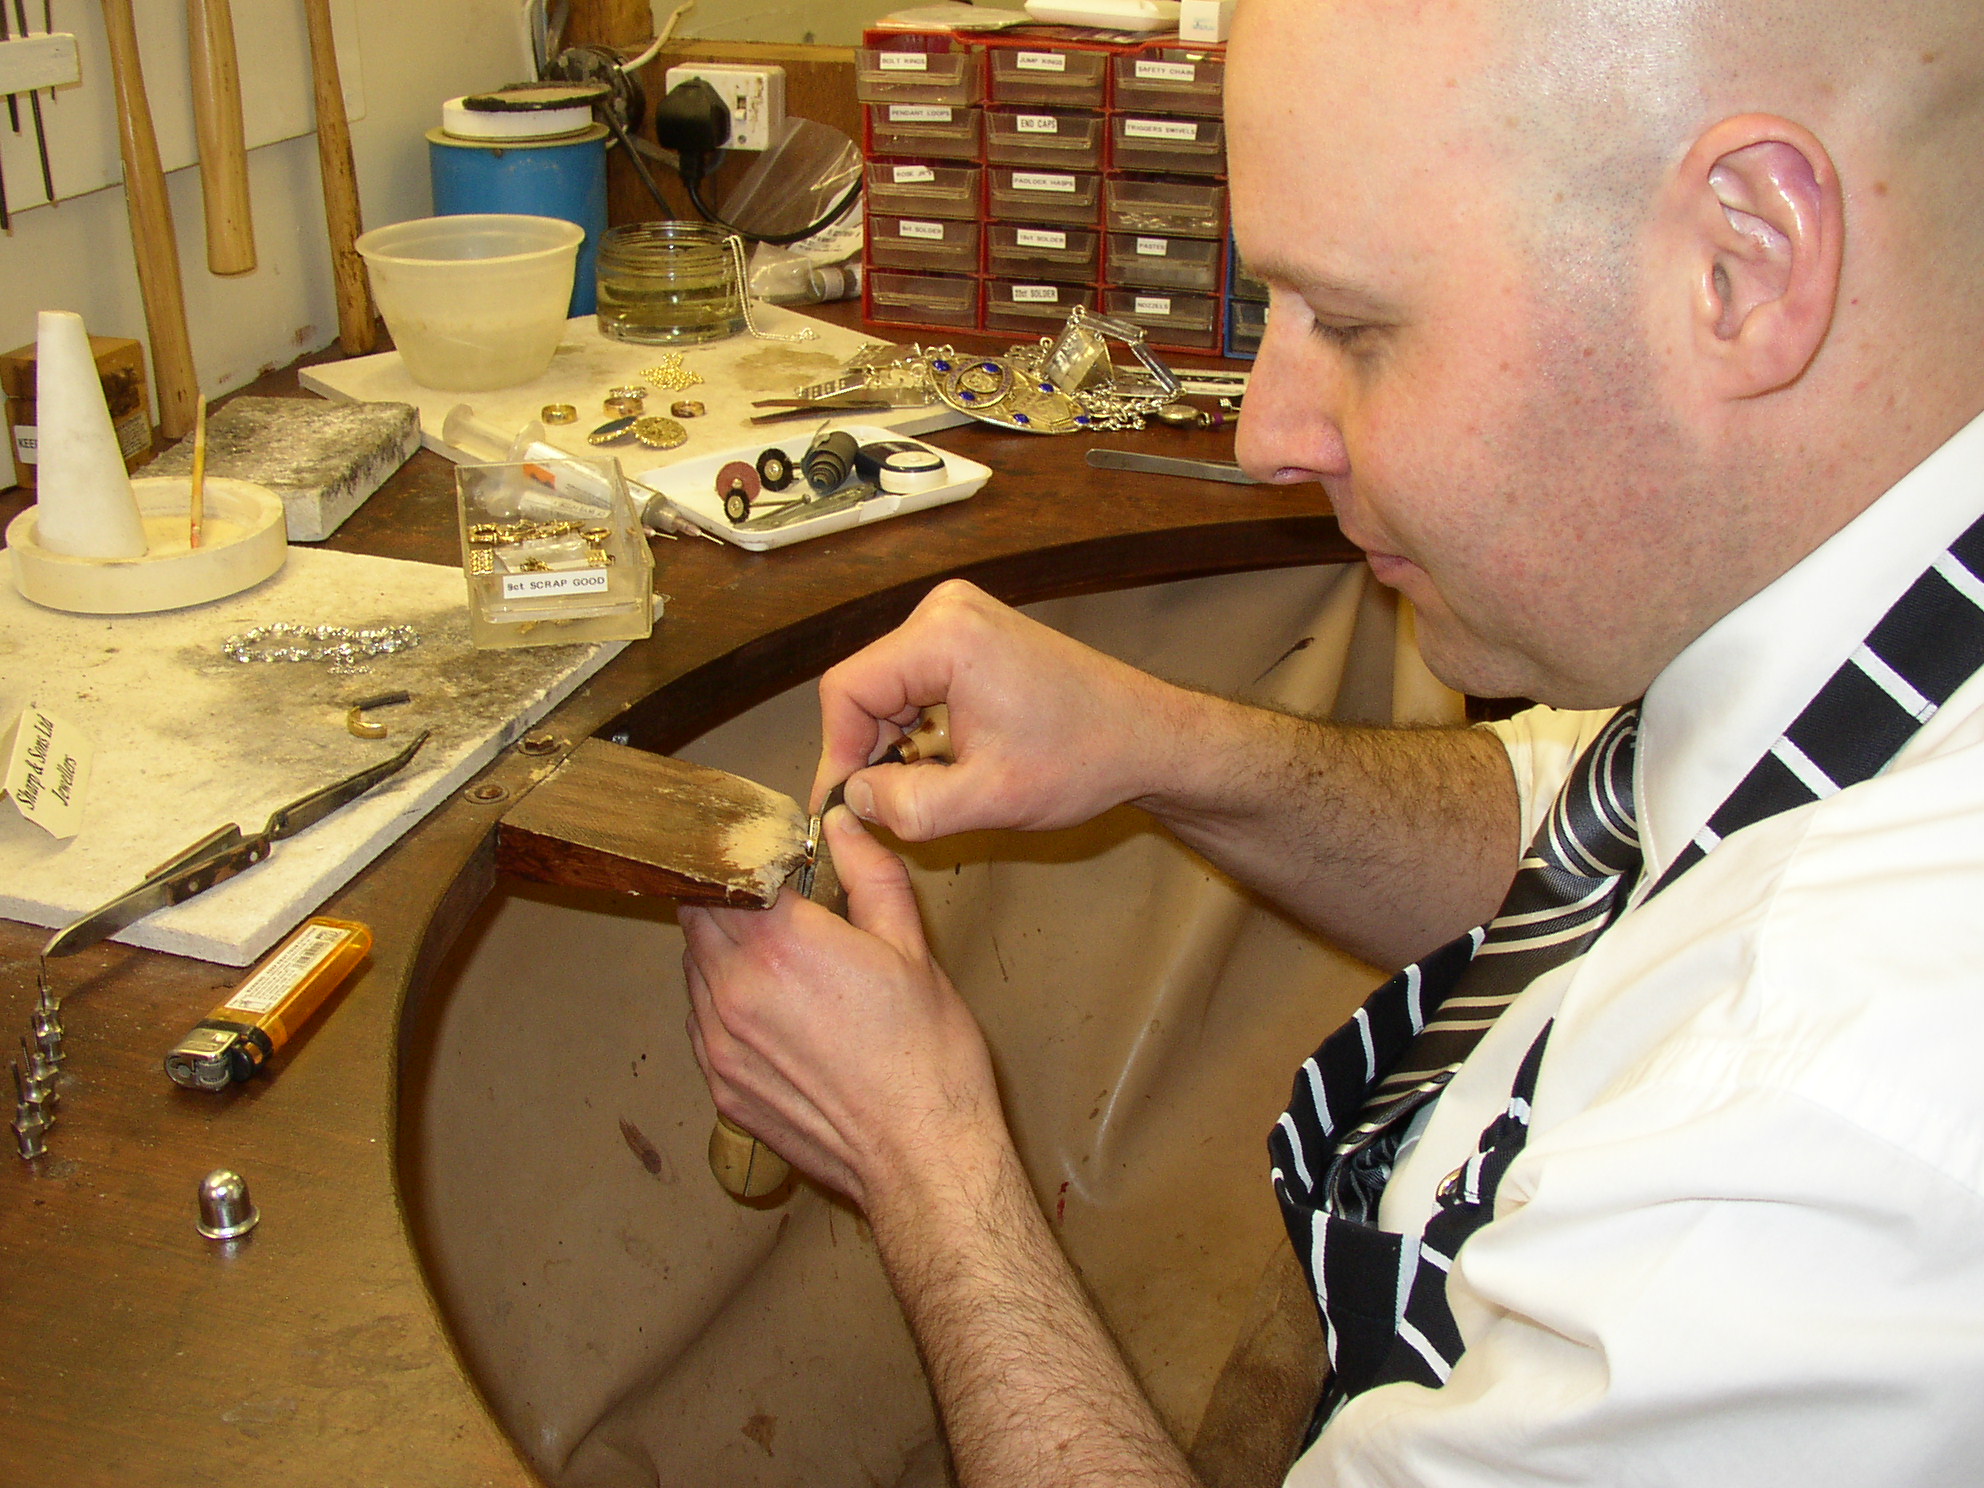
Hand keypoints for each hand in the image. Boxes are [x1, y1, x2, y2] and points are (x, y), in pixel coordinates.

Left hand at [682, 808, 1008, 1209]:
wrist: (922, 1156)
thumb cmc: (927, 1055)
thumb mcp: (911, 947)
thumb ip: (868, 874)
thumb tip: (841, 824)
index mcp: (782, 943)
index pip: (726, 872)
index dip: (744, 855)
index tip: (766, 851)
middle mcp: (735, 989)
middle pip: (697, 915)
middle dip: (727, 896)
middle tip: (767, 895)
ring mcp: (720, 1043)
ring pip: (693, 970)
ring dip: (720, 949)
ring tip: (772, 955)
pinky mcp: (721, 1086)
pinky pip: (700, 1023)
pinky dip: (721, 1002)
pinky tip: (768, 1008)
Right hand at [812, 579, 1187, 840]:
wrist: (1148, 737)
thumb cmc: (1084, 760)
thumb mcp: (989, 800)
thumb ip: (909, 807)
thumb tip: (852, 800)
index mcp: (945, 635)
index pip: (848, 690)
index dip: (837, 754)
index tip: (844, 804)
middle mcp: (945, 610)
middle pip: (866, 685)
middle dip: (872, 750)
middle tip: (891, 805)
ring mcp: (960, 616)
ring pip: (889, 687)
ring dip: (898, 743)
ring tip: (933, 786)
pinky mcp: (972, 633)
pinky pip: (916, 680)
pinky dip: (921, 727)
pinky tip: (951, 761)